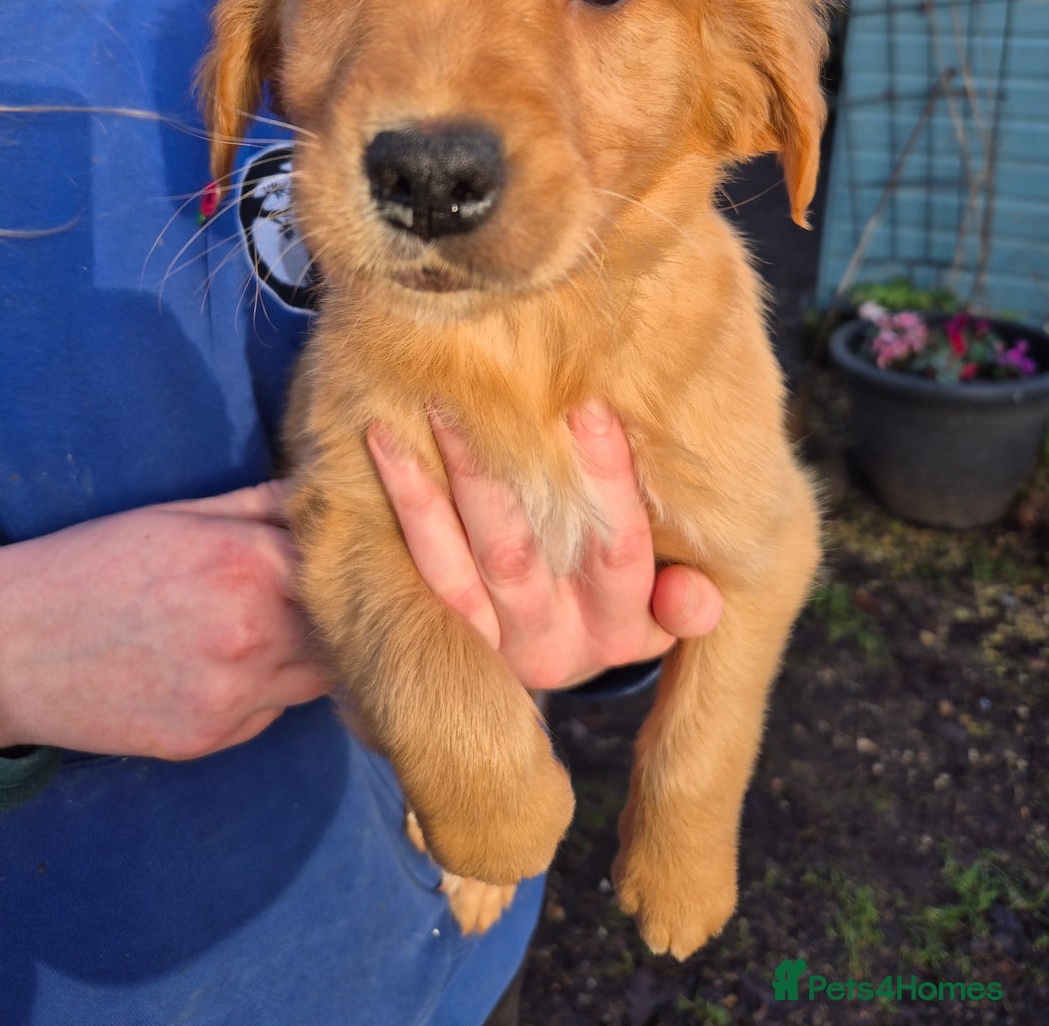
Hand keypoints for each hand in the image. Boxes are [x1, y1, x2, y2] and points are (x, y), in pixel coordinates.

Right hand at [0, 484, 327, 757]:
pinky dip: (266, 691)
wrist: (8, 648)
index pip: (344, 565)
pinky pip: (270, 713)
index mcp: (249, 564)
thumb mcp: (179, 515)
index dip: (348, 559)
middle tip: (322, 596)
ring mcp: (232, 695)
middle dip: (338, 611)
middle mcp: (252, 632)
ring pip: (318, 678)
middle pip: (342, 626)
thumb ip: (260, 506)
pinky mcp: (208, 740)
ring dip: (311, 654)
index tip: (348, 556)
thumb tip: (319, 492)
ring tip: (278, 629)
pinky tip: (228, 666)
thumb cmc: (92, 565)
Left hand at [368, 402, 721, 690]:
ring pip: (471, 555)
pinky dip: (407, 501)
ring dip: (453, 474)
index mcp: (622, 631)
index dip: (608, 481)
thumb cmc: (616, 607)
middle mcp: (555, 644)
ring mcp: (493, 642)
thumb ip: (687, 604)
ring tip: (437, 402)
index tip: (589, 406)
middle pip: (529, 551)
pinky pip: (423, 564)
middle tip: (494, 388)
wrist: (542, 684)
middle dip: (513, 468)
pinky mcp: (447, 634)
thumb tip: (689, 593)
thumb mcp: (665, 616)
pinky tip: (384, 440)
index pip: (620, 551)